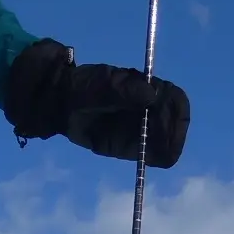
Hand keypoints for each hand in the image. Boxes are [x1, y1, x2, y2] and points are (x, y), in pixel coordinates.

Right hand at [5, 40, 188, 168]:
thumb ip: (120, 93)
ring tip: (145, 83)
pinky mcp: (140, 98)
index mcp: (127, 146)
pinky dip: (159, 86)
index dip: (173, 135)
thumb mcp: (91, 94)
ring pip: (171, 110)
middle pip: (174, 129)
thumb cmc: (72, 97)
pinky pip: (162, 94)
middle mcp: (137, 134)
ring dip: (165, 94)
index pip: (166, 154)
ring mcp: (140, 116)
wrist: (59, 88)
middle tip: (158, 90)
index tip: (162, 112)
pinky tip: (144, 80)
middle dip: (172, 109)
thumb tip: (152, 92)